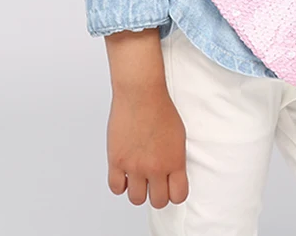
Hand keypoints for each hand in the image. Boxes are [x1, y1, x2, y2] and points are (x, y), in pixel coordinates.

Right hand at [107, 84, 188, 208]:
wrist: (140, 93)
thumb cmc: (160, 107)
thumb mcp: (179, 135)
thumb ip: (175, 158)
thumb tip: (172, 174)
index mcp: (175, 161)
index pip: (179, 195)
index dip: (175, 193)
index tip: (171, 188)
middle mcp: (155, 167)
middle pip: (158, 201)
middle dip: (157, 194)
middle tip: (154, 183)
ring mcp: (135, 166)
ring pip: (137, 199)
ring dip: (138, 190)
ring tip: (138, 178)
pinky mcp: (116, 161)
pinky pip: (116, 188)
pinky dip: (120, 184)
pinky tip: (124, 173)